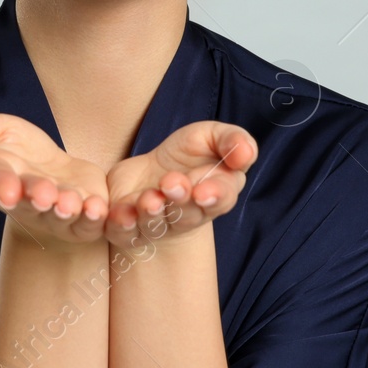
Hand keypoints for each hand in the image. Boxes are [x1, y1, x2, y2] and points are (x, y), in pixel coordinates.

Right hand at [0, 113, 110, 248]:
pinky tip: (99, 208)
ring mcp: (55, 212)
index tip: (7, 191)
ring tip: (70, 201)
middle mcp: (26, 202)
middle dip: (37, 197)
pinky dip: (95, 217)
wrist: (48, 165)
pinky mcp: (84, 214)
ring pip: (61, 215)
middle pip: (31, 202)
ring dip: (66, 209)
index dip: (1, 187)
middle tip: (44, 194)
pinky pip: (90, 221)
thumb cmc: (13, 146)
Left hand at [103, 121, 256, 249]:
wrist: (149, 173)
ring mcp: (158, 225)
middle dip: (179, 200)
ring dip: (151, 212)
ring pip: (156, 223)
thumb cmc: (188, 153)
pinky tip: (121, 213)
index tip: (203, 191)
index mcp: (215, 193)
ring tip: (148, 198)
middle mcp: (188, 215)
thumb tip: (246, 152)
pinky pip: (124, 231)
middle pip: (187, 214)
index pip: (221, 198)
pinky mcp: (128, 229)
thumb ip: (232, 140)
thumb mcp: (211, 136)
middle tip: (171, 183)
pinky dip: (122, 223)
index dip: (214, 196)